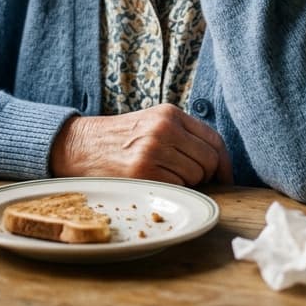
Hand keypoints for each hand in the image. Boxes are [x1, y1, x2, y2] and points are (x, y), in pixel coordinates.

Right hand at [50, 104, 232, 185]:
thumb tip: (217, 163)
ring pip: (195, 177)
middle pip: (209, 161)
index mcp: (169, 114)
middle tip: (182, 177)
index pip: (214, 140)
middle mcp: (164, 128)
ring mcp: (154, 150)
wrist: (81, 146)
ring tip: (162, 176)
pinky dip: (171, 191)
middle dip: (203, 175)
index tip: (224, 177)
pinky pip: (177, 188)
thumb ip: (182, 134)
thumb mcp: (152, 122)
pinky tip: (153, 182)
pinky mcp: (143, 172)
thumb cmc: (121, 139)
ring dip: (185, 184)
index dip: (224, 163)